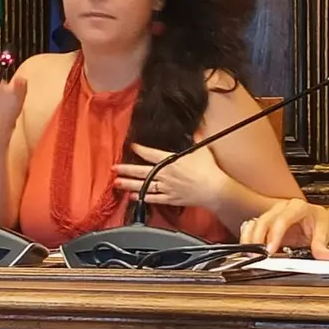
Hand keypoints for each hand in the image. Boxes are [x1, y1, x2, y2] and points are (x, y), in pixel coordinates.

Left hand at [113, 142, 227, 208]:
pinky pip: (153, 198)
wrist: (214, 189)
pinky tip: (132, 197)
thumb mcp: (201, 150)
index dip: (140, 150)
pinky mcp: (170, 198)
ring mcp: (166, 188)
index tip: (132, 147)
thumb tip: (195, 129)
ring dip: (129, 184)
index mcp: (170, 161)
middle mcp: (165, 174)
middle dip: (126, 169)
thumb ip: (196, 139)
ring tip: (117, 183)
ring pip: (143, 186)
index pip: (151, 154)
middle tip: (114, 168)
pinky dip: (142, 198)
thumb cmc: (208, 169)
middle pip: (141, 171)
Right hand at [239, 198, 328, 259]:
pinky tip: (247, 250)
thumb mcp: (326, 232)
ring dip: (249, 239)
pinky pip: (251, 227)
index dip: (274, 235)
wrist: (318, 221)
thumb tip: (326, 256)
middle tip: (256, 256)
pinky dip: (247, 238)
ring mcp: (273, 214)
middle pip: (264, 220)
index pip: (282, 219)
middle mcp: (283, 208)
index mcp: (298, 207)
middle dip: (258, 239)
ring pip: (255, 223)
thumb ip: (323, 246)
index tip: (270, 250)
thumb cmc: (320, 223)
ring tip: (249, 255)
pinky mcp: (266, 222)